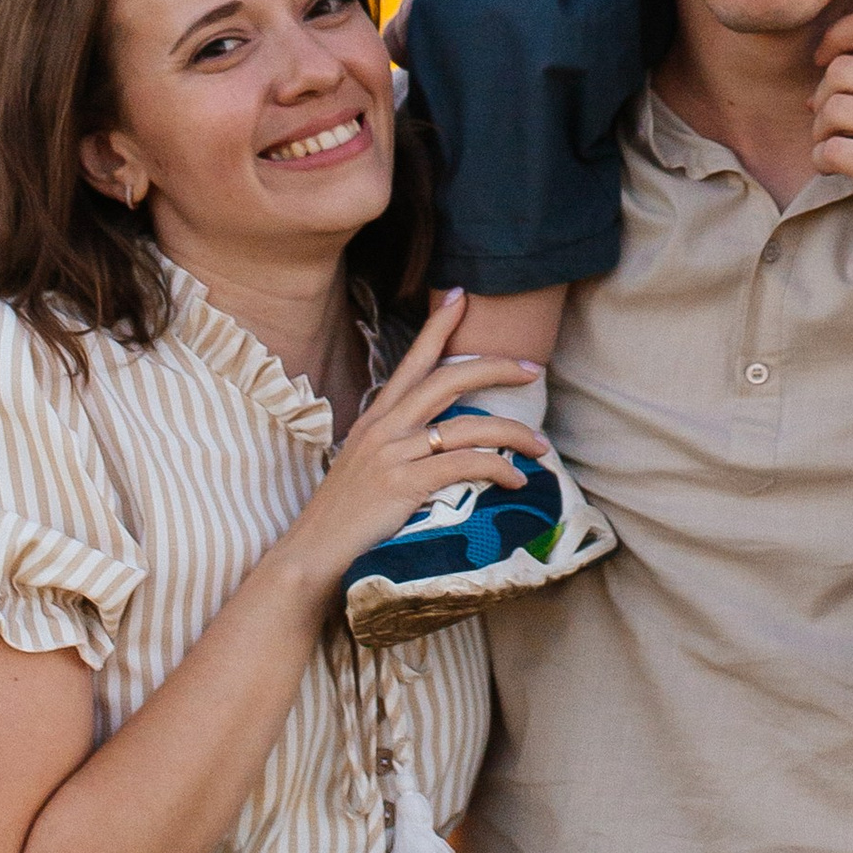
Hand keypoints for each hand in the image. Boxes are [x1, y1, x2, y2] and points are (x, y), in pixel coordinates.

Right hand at [284, 293, 542, 593]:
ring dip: (512, 432)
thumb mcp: (365, 467)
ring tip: (540, 445)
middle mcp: (383, 427)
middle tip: (532, 368)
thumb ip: (396, 446)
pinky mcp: (402, 484)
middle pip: (447, 379)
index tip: (460, 296)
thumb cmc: (344, 518)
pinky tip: (516, 480)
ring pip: (467, 426)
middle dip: (494, 367)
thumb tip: (436, 440)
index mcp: (375, 420)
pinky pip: (464, 464)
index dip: (437, 326)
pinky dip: (498, 468)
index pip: (411, 362)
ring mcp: (392, 454)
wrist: (312, 555)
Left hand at [812, 3, 852, 290]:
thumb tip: (847, 75)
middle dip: (824, 95)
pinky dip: (824, 161)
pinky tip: (839, 172)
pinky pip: (830, 151)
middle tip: (829, 121)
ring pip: (830, 109)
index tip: (824, 59)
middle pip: (841, 69)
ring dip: (821, 131)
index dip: (838, 36)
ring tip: (834, 149)